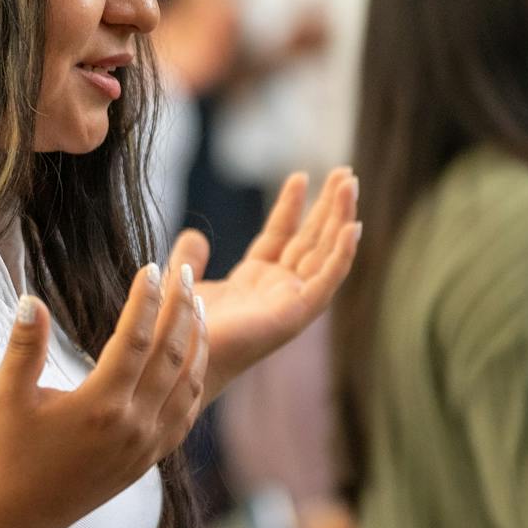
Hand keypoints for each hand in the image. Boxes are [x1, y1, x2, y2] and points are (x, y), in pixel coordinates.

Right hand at [0, 261, 208, 527]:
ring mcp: (146, 446)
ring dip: (197, 341)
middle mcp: (132, 426)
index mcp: (99, 406)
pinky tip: (193, 358)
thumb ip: (24, 346)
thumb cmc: (6, 452)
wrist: (16, 515)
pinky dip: (195, 380)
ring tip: (197, 305)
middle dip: (181, 308)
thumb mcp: (7, 396)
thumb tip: (31, 299)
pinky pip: (186, 414)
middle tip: (184, 271)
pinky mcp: (149, 461)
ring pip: (189, 384)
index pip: (135, 338)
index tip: (152, 267)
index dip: (147, 298)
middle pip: (172, 354)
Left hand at [172, 169, 361, 389]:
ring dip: (340, 218)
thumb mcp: (185, 281)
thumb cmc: (178, 330)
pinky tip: (353, 227)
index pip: (281, 237)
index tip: (298, 177)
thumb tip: (195, 235)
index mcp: (254, 283)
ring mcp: (289, 303)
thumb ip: (190, 258)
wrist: (175, 355)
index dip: (291, 207)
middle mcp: (277, 292)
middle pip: (310, 241)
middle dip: (328, 206)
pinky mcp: (295, 316)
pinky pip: (327, 281)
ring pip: (324, 254)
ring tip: (351, 183)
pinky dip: (342, 255)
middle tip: (344, 172)